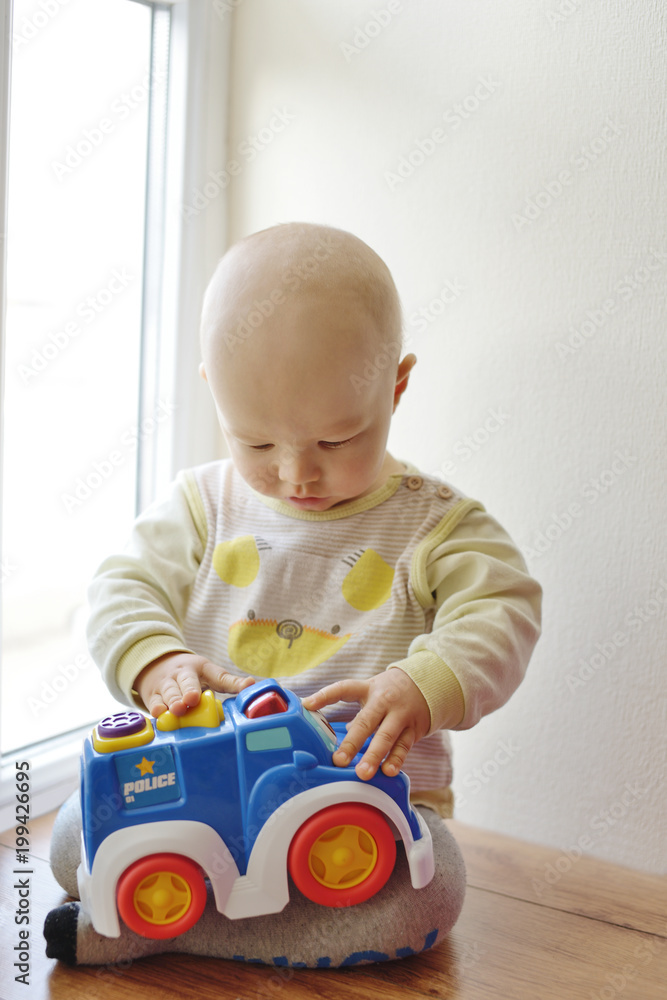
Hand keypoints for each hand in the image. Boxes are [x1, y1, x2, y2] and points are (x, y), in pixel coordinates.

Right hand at [135, 652, 254, 717]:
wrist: (156, 665)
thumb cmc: (191, 676)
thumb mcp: (210, 674)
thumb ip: (229, 682)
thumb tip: (253, 684)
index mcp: (201, 668)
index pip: (217, 675)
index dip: (228, 682)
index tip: (237, 686)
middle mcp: (182, 674)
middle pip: (186, 681)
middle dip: (189, 691)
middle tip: (191, 700)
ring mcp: (165, 684)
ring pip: (169, 692)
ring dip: (172, 701)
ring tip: (177, 710)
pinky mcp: (152, 695)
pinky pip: (153, 702)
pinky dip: (156, 708)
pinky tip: (159, 713)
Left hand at [302, 669, 429, 780]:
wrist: (428, 684)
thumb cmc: (390, 693)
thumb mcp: (371, 694)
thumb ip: (356, 715)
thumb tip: (335, 738)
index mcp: (367, 689)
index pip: (343, 689)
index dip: (325, 695)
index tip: (307, 705)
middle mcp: (384, 701)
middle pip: (366, 721)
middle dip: (352, 742)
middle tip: (339, 761)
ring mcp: (400, 714)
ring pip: (387, 736)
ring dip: (374, 756)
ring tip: (363, 774)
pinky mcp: (414, 728)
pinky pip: (404, 746)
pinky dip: (396, 760)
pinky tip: (388, 771)